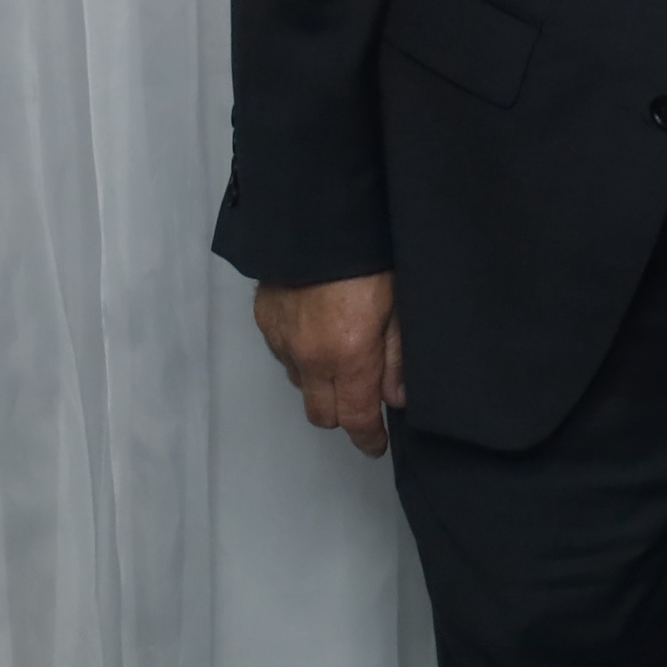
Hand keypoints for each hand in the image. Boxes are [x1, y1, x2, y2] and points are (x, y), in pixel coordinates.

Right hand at [253, 272, 403, 457]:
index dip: (368, 437)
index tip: (376, 445)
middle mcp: (309, 358)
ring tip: (343, 365)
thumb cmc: (369, 257)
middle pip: (322, 413)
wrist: (318, 220)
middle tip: (364, 405)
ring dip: (321, 385)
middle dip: (343, 416)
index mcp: (347, 357)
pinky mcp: (266, 320)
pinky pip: (283, 355)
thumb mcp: (400, 306)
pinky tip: (319, 337)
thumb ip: (397, 357)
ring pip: (300, 385)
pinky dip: (301, 357)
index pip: (355, 417)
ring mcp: (282, 340)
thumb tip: (396, 397)